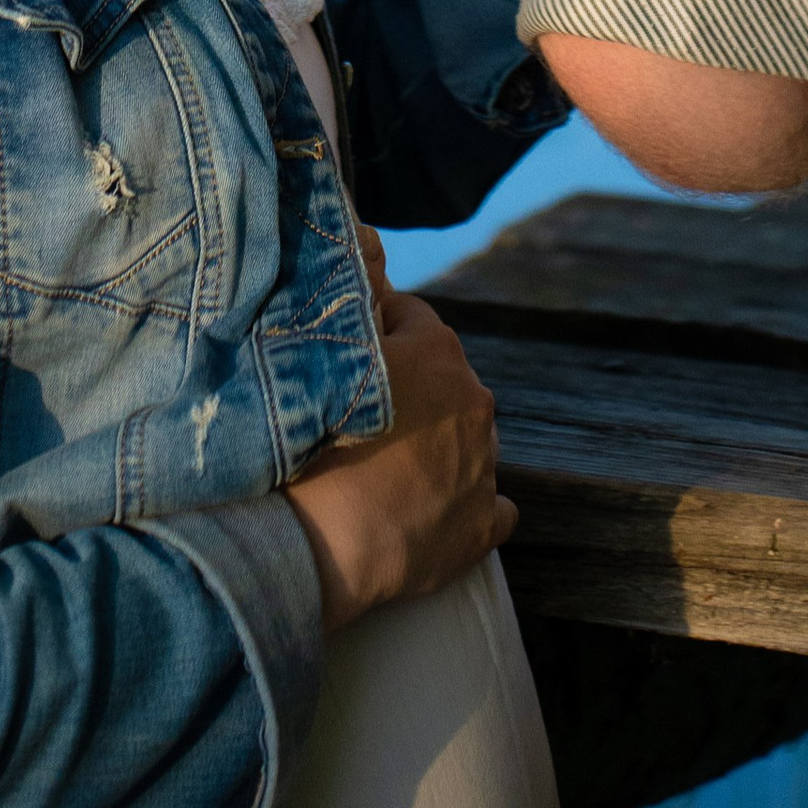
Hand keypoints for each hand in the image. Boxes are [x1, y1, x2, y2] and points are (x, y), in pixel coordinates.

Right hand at [285, 281, 512, 630]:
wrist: (323, 542)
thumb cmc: (316, 442)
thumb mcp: (321, 352)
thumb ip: (352, 311)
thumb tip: (364, 265)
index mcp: (438, 350)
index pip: (410, 316)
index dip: (376, 332)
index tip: (347, 356)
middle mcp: (474, 399)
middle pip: (443, 379)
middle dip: (412, 391)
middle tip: (361, 421)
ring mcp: (485, 464)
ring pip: (467, 439)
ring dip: (437, 446)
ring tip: (387, 471)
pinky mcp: (485, 523)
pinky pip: (492, 505)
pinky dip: (466, 504)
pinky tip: (433, 514)